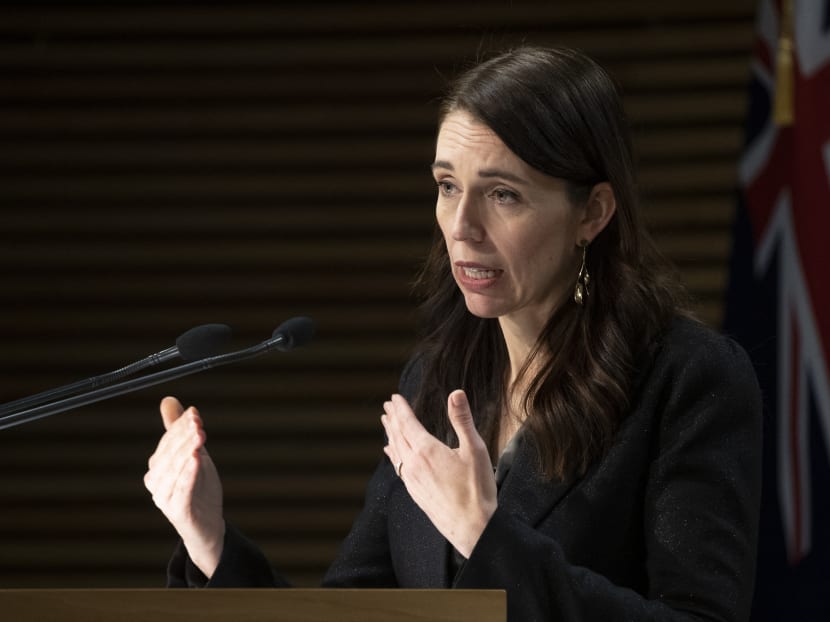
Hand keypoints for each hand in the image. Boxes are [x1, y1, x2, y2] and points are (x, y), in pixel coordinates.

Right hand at [144, 396, 224, 577]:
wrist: (208, 525)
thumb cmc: (199, 488)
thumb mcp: (194, 454)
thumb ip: (179, 430)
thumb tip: (168, 400)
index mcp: (157, 467)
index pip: (167, 442)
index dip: (180, 427)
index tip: (194, 414)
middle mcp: (156, 482)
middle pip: (169, 454)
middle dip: (184, 436)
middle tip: (198, 422)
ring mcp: (164, 498)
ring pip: (175, 470)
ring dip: (187, 451)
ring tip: (200, 436)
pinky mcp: (177, 511)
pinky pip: (182, 489)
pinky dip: (189, 473)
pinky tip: (197, 459)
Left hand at [381, 390, 496, 557]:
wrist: (473, 528)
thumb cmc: (477, 489)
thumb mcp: (475, 449)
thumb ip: (462, 420)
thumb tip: (456, 393)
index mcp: (427, 451)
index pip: (407, 423)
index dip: (401, 409)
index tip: (395, 398)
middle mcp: (414, 464)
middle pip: (398, 436)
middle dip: (393, 419)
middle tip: (388, 406)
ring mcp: (412, 480)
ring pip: (395, 451)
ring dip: (391, 435)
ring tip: (387, 424)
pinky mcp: (414, 492)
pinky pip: (397, 467)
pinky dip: (393, 454)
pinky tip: (391, 453)